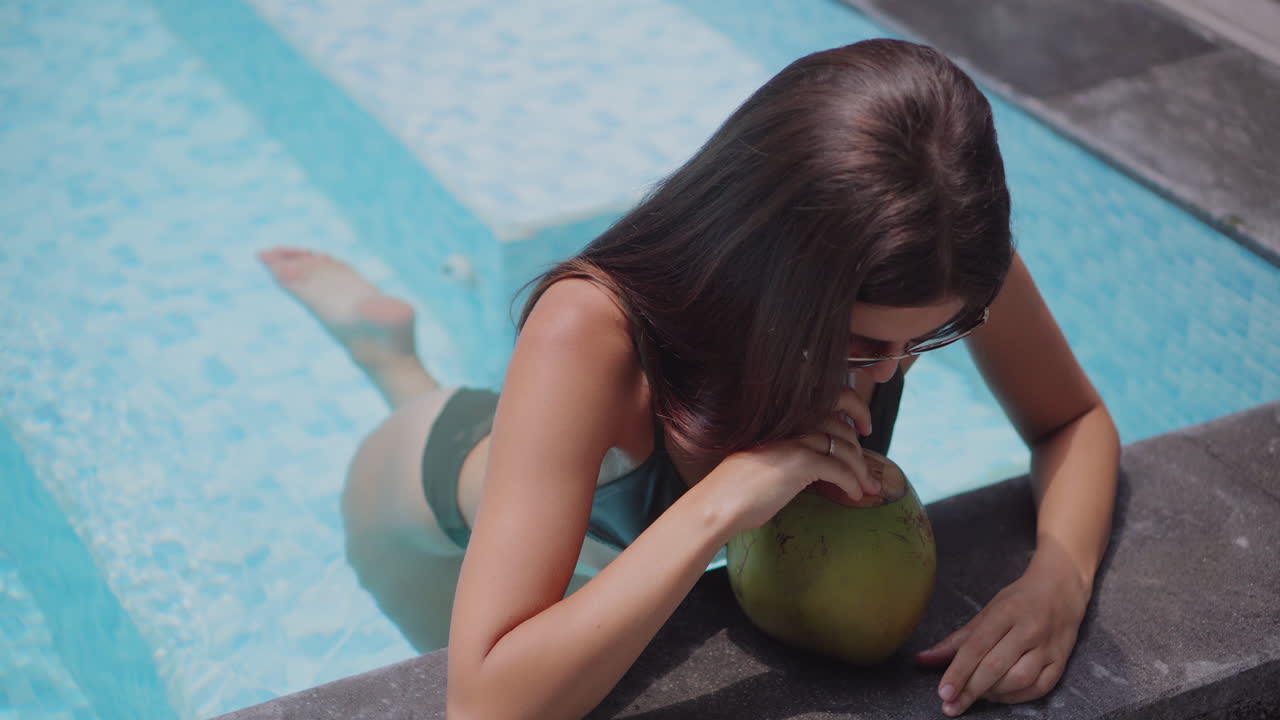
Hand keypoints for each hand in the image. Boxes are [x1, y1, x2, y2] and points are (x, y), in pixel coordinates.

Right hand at [709, 387, 878, 532]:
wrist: (718, 502)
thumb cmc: (739, 487)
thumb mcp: (770, 458)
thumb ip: (795, 450)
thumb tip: (824, 461)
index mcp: (785, 417)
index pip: (832, 397)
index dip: (855, 409)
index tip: (863, 429)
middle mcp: (792, 422)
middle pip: (843, 428)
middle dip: (861, 451)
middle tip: (868, 473)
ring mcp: (797, 439)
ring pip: (845, 449)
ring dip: (861, 471)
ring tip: (867, 488)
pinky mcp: (801, 460)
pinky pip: (840, 470)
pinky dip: (853, 483)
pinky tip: (854, 494)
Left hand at [915, 546, 1090, 715]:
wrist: (1062, 588)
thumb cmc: (1019, 600)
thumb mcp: (987, 611)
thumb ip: (956, 640)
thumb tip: (923, 660)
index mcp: (1005, 613)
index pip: (976, 647)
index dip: (958, 672)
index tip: (943, 693)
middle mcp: (1028, 630)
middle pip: (995, 666)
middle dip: (970, 689)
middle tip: (951, 705)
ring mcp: (1048, 647)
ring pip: (1019, 680)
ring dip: (993, 694)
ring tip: (976, 695)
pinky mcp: (1062, 661)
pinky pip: (1039, 688)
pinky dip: (1017, 697)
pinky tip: (1000, 696)